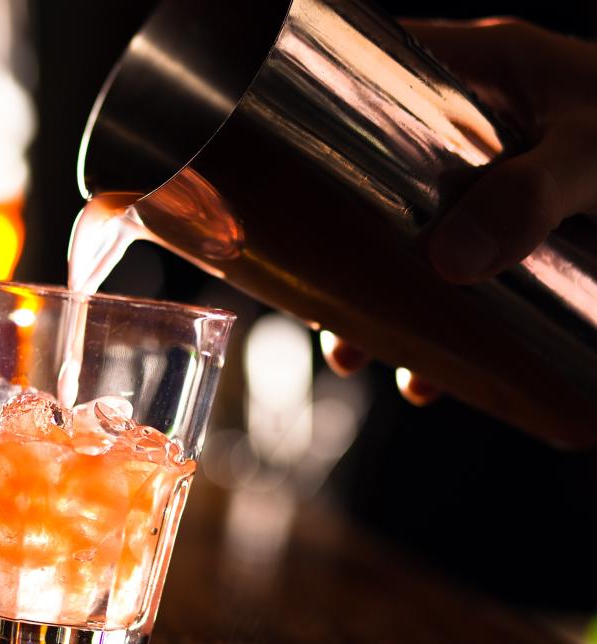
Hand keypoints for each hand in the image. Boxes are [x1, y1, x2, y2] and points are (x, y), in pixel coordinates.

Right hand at [322, 17, 596, 403]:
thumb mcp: (596, 154)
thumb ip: (531, 195)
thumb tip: (450, 263)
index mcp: (482, 75)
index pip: (369, 75)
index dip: (315, 114)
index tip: (274, 171)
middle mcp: (479, 130)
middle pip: (376, 185)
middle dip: (345, 252)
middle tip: (321, 309)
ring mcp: (503, 186)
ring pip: (414, 241)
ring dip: (388, 303)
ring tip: (370, 360)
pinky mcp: (530, 235)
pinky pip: (463, 276)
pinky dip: (446, 325)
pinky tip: (440, 375)